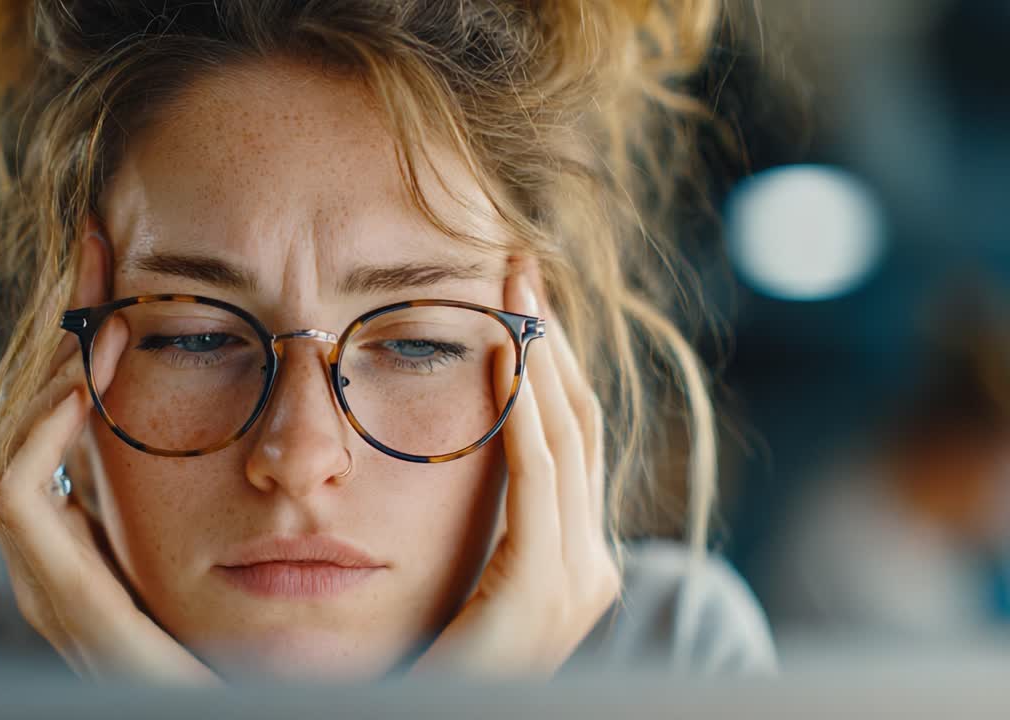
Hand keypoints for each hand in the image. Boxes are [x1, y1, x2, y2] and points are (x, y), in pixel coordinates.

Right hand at [0, 240, 220, 684]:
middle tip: (100, 256)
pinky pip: (16, 493)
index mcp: (99, 542)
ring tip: (99, 316)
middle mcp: (63, 556)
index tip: (117, 259)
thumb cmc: (258, 655)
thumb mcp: (256, 550)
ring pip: (12, 445)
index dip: (85, 338)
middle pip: (34, 420)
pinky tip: (84, 384)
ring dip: (52, 372)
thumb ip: (251, 493)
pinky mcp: (59, 597)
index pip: (72, 419)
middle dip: (62, 335)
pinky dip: (39, 430)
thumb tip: (290, 414)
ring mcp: (53, 577)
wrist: (243, 716)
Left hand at [409, 263, 619, 678]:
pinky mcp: (542, 591)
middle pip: (578, 424)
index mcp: (575, 559)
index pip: (570, 438)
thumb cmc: (431, 663)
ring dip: (540, 357)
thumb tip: (463, 451)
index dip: (551, 363)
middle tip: (523, 266)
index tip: (522, 299)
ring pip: (565, 438)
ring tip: (515, 289)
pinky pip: (537, 480)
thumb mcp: (464, 579)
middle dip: (552, 341)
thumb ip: (484, 526)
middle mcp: (591, 565)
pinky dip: (523, 413)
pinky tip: (505, 358)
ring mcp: (576, 579)